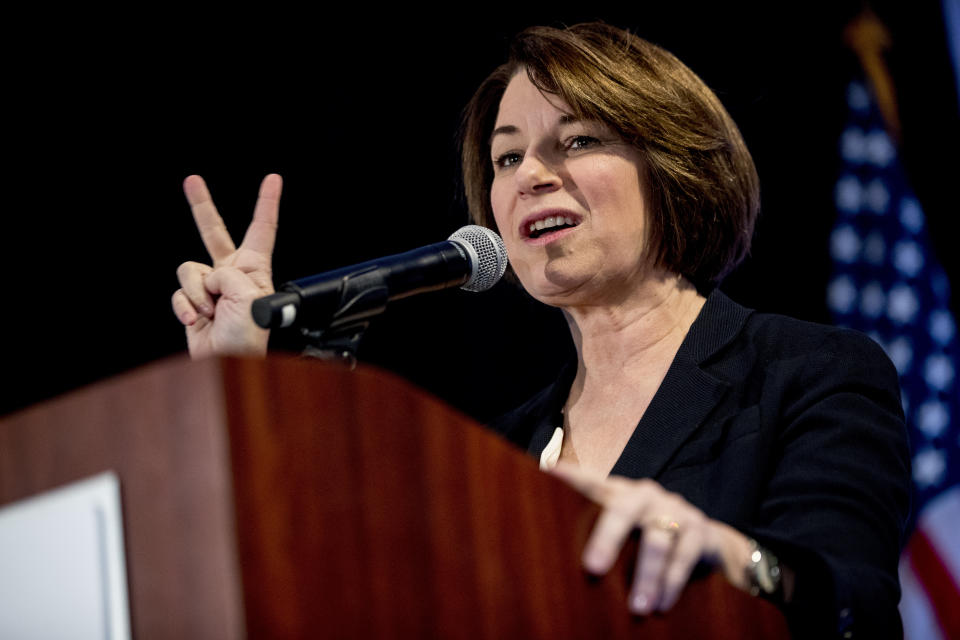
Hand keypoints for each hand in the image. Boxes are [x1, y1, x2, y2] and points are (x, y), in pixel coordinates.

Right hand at [171, 174, 281, 358]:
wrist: (229, 363)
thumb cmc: (249, 334)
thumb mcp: (250, 296)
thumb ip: (228, 274)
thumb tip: (208, 278)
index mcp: (254, 268)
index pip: (262, 230)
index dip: (266, 203)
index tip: (273, 179)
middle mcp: (231, 274)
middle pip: (213, 233)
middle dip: (201, 206)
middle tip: (191, 180)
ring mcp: (210, 288)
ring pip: (189, 270)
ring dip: (198, 293)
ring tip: (212, 312)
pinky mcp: (191, 303)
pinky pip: (179, 294)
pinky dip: (186, 308)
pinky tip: (197, 321)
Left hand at [549, 461, 752, 614]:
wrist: (706, 542)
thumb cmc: (647, 538)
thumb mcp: (623, 531)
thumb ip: (598, 535)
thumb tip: (558, 571)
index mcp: (620, 493)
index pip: (592, 482)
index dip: (573, 477)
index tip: (550, 472)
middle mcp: (645, 495)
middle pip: (623, 510)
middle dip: (607, 540)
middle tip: (593, 569)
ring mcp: (674, 509)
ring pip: (657, 541)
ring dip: (646, 577)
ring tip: (637, 609)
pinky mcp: (699, 530)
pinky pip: (683, 556)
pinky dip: (671, 583)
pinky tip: (662, 605)